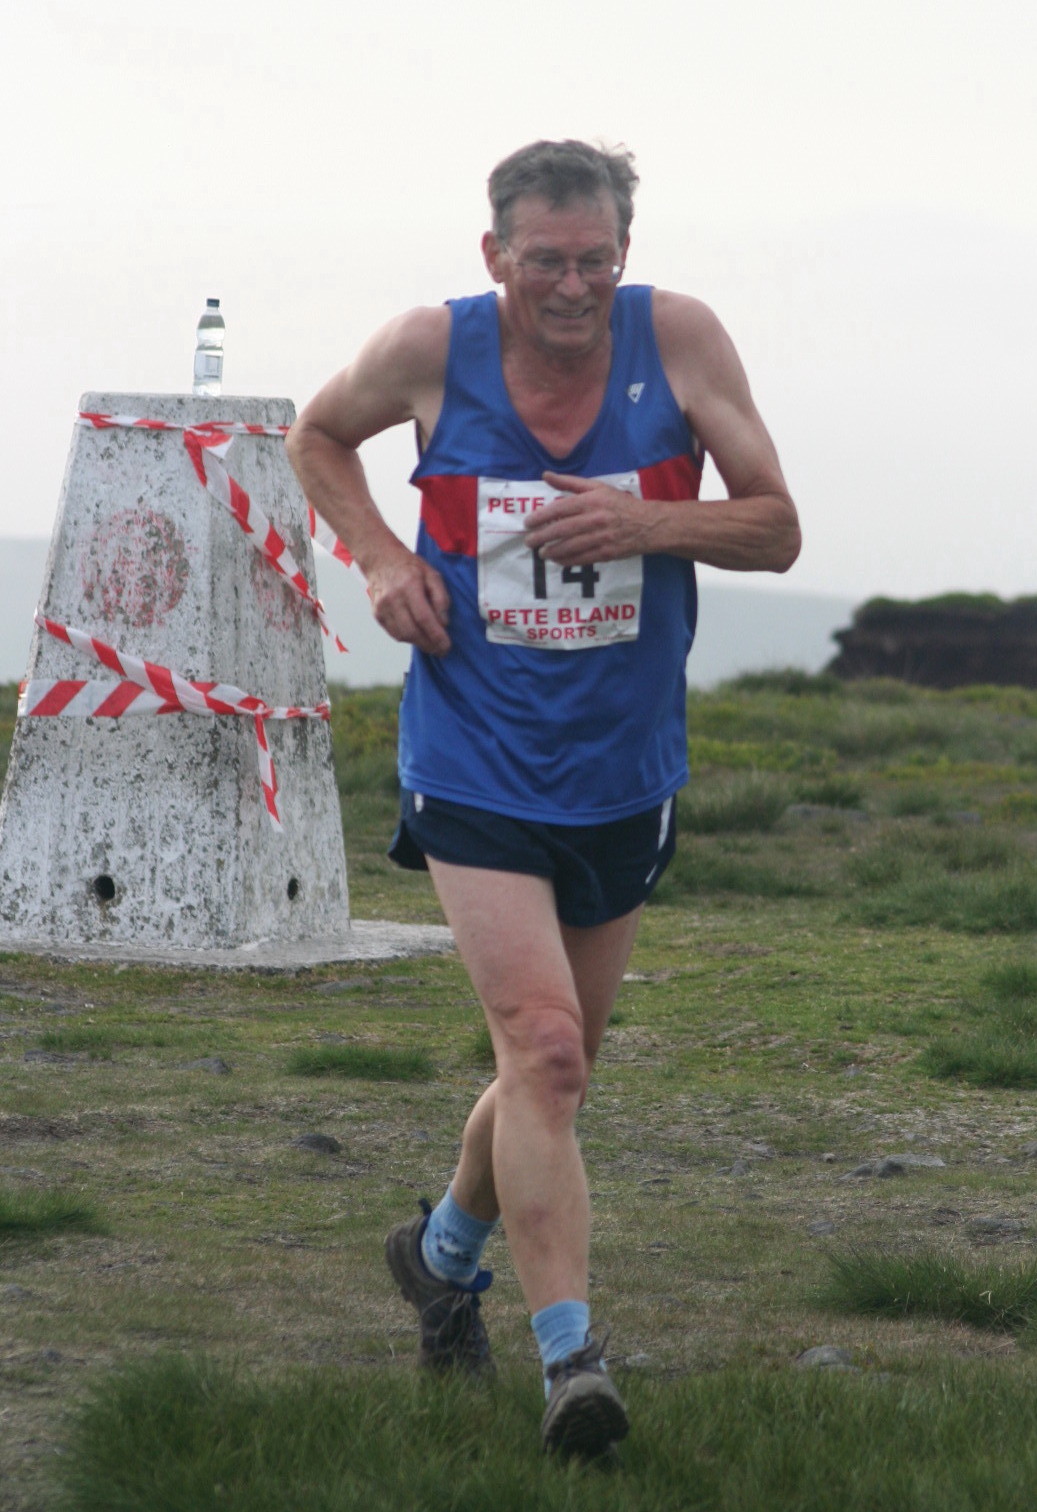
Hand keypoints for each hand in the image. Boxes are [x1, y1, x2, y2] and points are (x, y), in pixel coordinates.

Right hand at [364, 545, 450, 654]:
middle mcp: (393, 598)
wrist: (380, 559)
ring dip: (418, 643)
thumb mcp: (432, 574)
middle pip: (411, 631)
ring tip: (430, 643)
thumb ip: (441, 597)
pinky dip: (407, 638)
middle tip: (440, 650)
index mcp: (409, 586)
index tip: (446, 646)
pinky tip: (417, 635)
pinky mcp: (376, 614)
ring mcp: (382, 607)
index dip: (436, 635)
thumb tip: (443, 622)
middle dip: (428, 644)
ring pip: (402, 635)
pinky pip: (393, 633)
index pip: (424, 618)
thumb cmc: (408, 566)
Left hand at [523, 471, 648, 564]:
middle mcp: (596, 518)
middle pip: (562, 529)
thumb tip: (545, 475)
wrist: (648, 524)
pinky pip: (582, 558)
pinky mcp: (607, 553)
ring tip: (541, 553)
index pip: (560, 508)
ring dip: (552, 550)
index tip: (528, 523)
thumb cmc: (619, 503)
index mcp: (592, 500)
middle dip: (542, 536)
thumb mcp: (597, 487)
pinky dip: (567, 560)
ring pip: (571, 546)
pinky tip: (557, 560)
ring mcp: (602, 537)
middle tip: (529, 541)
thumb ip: (570, 482)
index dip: (541, 517)